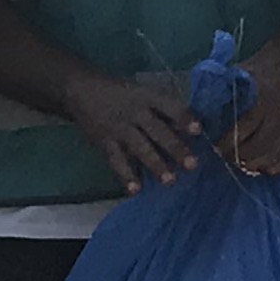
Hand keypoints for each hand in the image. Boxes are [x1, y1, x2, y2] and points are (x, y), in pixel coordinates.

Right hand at [65, 71, 202, 190]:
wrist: (81, 90)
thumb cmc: (120, 94)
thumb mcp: (142, 92)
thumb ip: (162, 110)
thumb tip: (186, 129)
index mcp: (147, 97)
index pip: (170, 106)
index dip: (185, 118)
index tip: (198, 131)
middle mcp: (135, 112)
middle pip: (158, 131)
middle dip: (175, 148)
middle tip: (192, 164)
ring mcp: (119, 128)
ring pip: (140, 148)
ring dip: (156, 165)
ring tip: (170, 180)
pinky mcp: (105, 142)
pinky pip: (117, 161)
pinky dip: (126, 176)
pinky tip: (135, 190)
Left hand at [221, 51, 279, 175]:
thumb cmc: (259, 72)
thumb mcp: (239, 73)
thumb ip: (222, 88)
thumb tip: (198, 104)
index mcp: (262, 102)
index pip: (245, 129)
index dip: (228, 142)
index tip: (215, 148)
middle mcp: (278, 118)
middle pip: (259, 147)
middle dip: (239, 157)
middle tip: (225, 157)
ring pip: (274, 156)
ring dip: (254, 165)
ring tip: (239, 163)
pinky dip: (274, 167)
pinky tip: (260, 167)